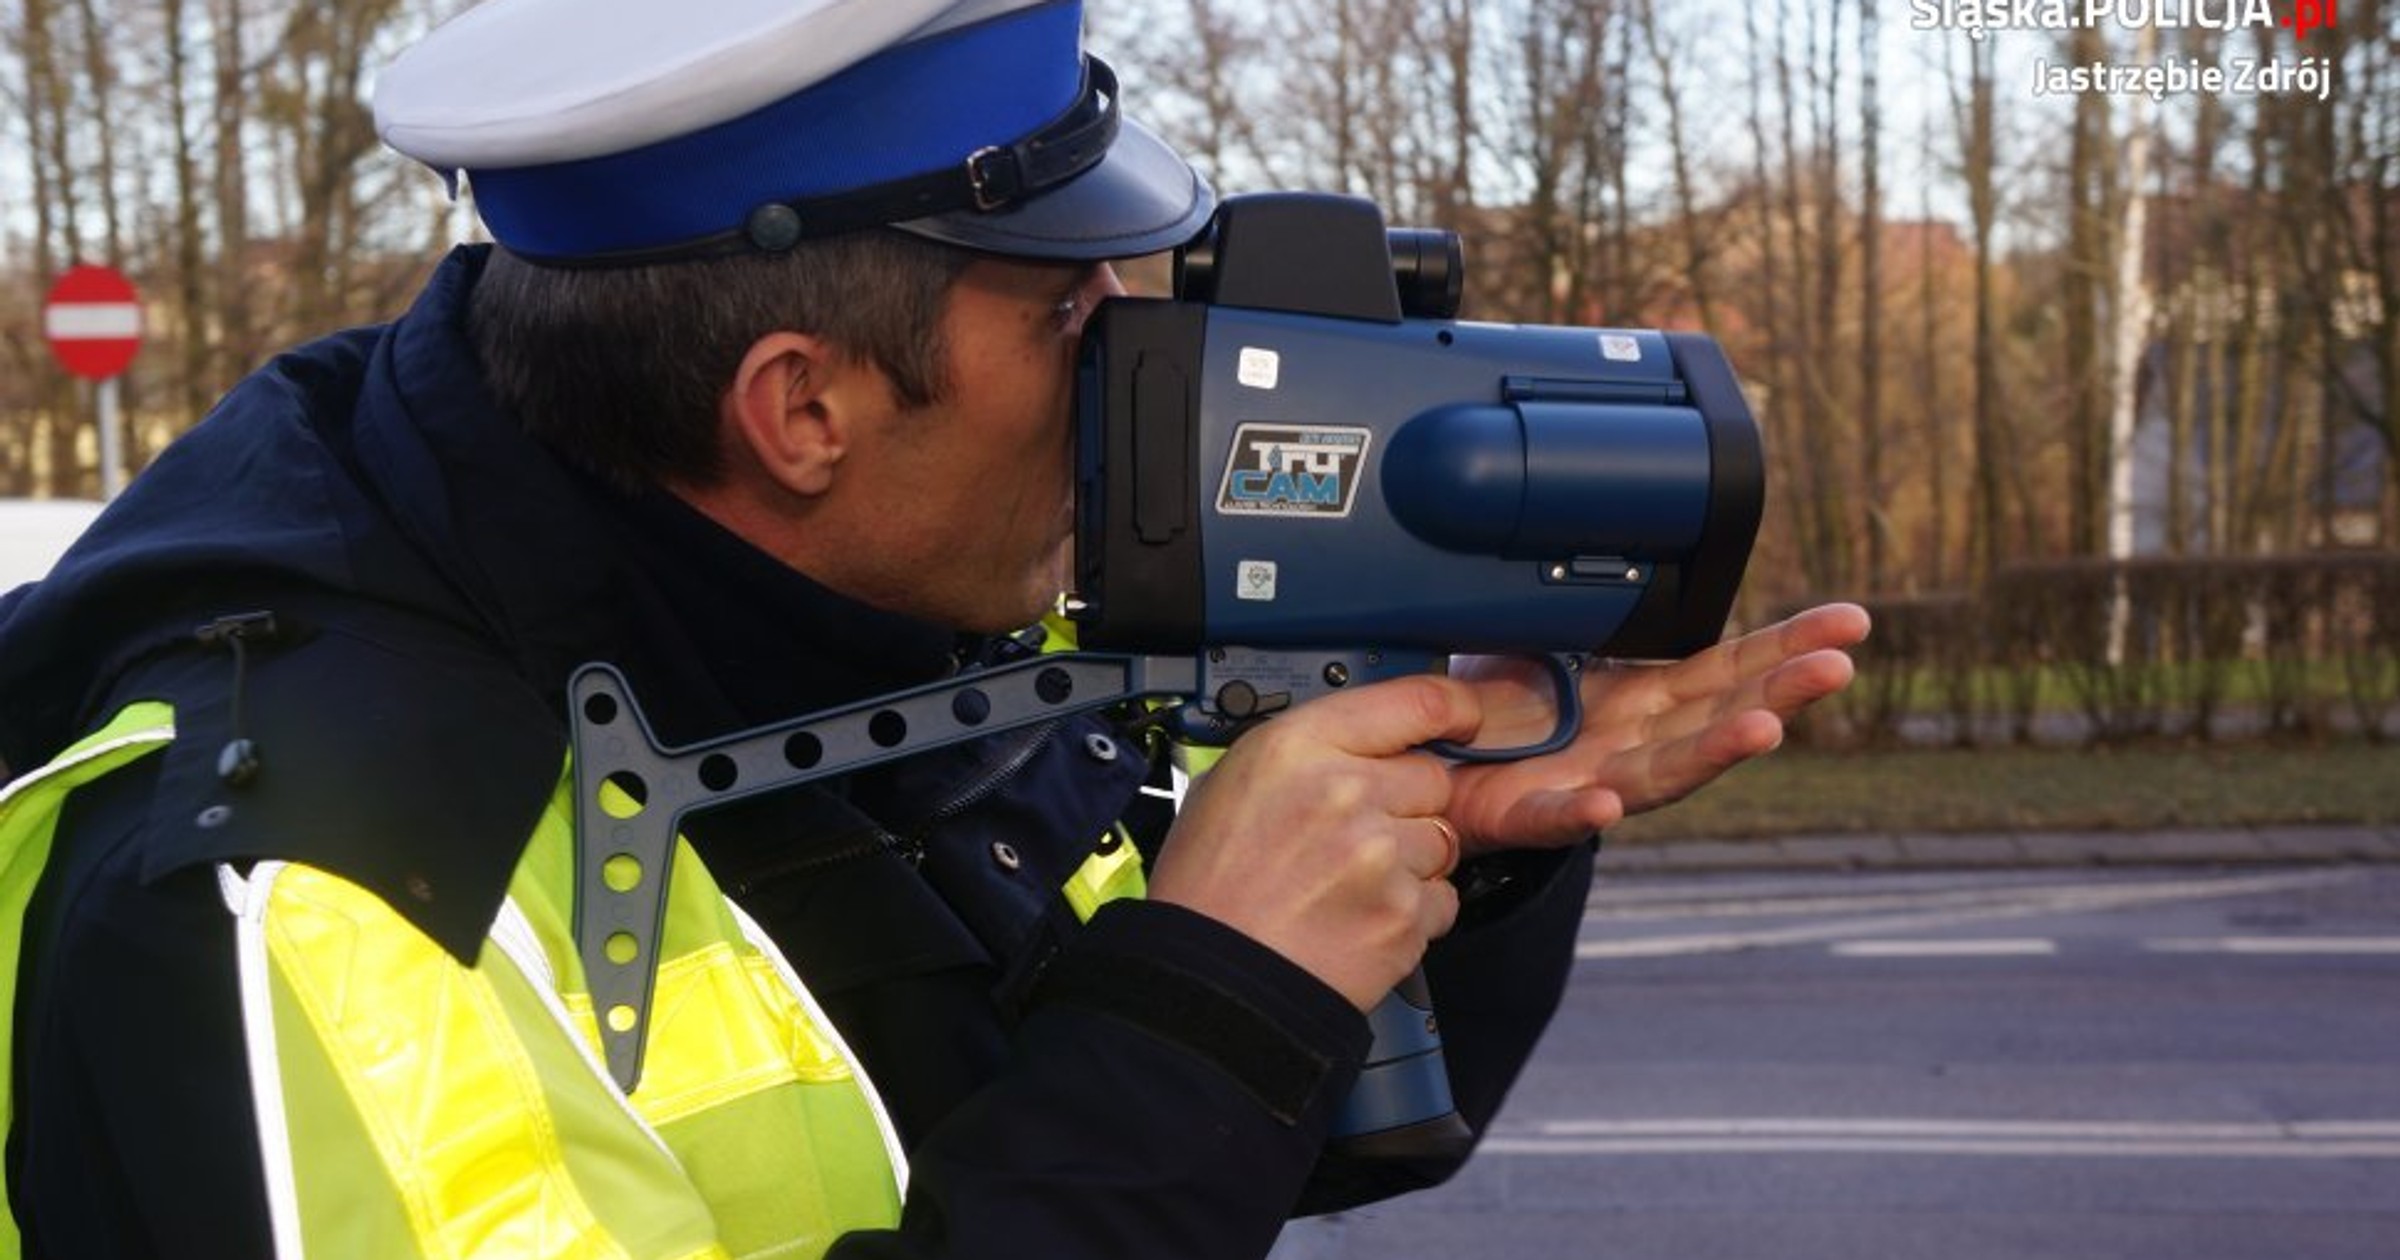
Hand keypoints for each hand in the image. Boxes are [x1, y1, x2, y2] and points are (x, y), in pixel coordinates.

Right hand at [1147, 675, 1482, 1009]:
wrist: (1208, 980)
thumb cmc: (1209, 888)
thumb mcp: (1231, 782)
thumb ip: (1307, 752)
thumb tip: (1363, 739)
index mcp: (1297, 746)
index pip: (1414, 702)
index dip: (1452, 709)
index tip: (1463, 718)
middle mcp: (1346, 791)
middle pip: (1434, 777)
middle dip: (1409, 803)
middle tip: (1361, 836)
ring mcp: (1380, 855)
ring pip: (1443, 839)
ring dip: (1412, 861)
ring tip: (1351, 885)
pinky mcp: (1403, 914)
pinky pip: (1443, 898)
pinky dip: (1413, 912)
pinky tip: (1361, 918)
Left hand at [1441, 602, 1870, 855]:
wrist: (1429, 771)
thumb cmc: (1490, 706)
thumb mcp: (1542, 634)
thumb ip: (1583, 604)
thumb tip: (1610, 537)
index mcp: (1645, 697)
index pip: (1730, 669)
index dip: (1788, 647)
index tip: (1848, 624)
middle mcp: (1635, 742)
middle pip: (1724, 716)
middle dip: (1784, 692)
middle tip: (1837, 667)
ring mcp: (1594, 782)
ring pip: (1668, 770)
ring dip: (1719, 750)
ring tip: (1765, 729)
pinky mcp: (1534, 814)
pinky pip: (1562, 814)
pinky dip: (1589, 809)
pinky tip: (1611, 799)